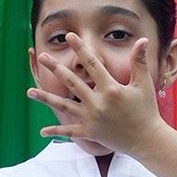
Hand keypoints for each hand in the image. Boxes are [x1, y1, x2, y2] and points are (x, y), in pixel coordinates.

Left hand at [28, 35, 166, 156]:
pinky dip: (56, 131)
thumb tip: (142, 39)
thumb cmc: (146, 110)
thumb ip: (139, 61)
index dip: (81, 49)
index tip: (70, 37)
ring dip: (45, 98)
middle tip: (42, 57)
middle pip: (72, 82)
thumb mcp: (144, 84)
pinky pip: (69, 132)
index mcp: (111, 89)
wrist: (146, 140)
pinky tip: (41, 131)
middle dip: (56, 68)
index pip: (92, 64)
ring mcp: (91, 119)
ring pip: (64, 106)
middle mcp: (98, 103)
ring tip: (30, 91)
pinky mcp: (89, 133)